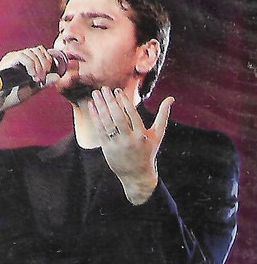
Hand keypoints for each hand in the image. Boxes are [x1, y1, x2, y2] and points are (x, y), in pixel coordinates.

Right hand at [0, 45, 55, 116]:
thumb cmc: (11, 96)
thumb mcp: (32, 89)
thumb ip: (44, 83)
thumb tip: (57, 76)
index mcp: (25, 61)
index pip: (41, 51)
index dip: (48, 60)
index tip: (47, 75)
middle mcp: (19, 57)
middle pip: (38, 49)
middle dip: (45, 63)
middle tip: (42, 78)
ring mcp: (12, 57)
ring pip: (31, 52)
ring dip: (38, 65)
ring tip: (37, 79)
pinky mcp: (7, 61)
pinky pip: (22, 56)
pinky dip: (31, 65)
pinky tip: (31, 75)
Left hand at [88, 87, 174, 204]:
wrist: (137, 175)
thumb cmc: (148, 151)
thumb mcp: (157, 134)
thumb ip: (163, 115)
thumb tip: (171, 98)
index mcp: (141, 135)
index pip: (132, 115)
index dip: (124, 101)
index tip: (117, 91)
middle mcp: (129, 140)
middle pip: (118, 117)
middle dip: (110, 102)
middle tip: (103, 88)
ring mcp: (117, 145)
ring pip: (107, 123)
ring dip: (100, 107)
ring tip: (95, 94)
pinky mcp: (107, 149)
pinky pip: (100, 131)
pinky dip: (96, 118)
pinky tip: (92, 107)